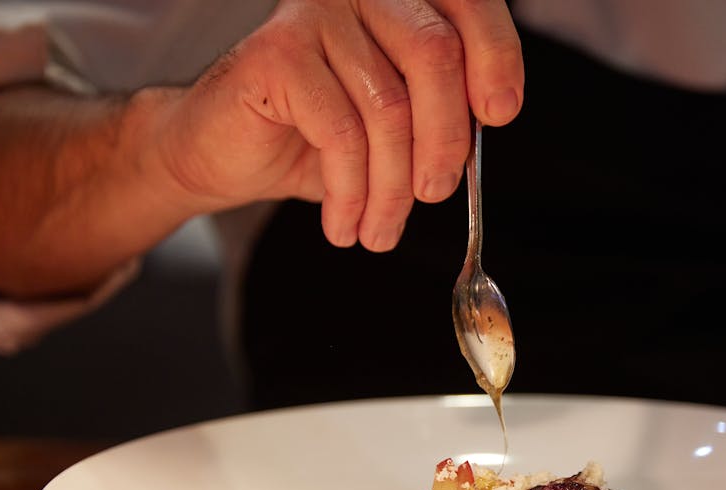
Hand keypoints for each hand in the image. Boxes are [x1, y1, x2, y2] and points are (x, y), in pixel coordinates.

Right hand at [153, 0, 523, 251]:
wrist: (224, 152)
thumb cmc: (317, 139)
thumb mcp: (397, 128)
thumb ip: (442, 115)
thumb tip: (485, 131)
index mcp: (401, 0)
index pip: (468, 5)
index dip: (497, 55)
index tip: (501, 114)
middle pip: (436, 54)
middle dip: (446, 140)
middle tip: (435, 195)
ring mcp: (316, 14)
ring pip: (389, 107)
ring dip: (392, 187)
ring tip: (379, 230)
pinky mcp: (277, 52)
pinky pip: (341, 132)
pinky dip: (351, 192)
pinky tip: (343, 223)